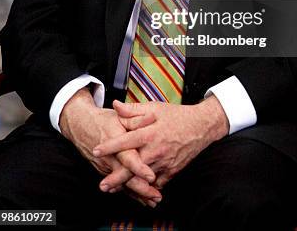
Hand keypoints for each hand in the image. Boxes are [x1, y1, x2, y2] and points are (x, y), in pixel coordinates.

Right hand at [59, 87, 160, 204]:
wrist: (80, 125)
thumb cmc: (103, 120)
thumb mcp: (120, 116)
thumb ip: (135, 118)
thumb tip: (152, 117)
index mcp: (115, 142)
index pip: (128, 157)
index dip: (139, 168)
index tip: (151, 176)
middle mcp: (109, 158)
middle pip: (125, 177)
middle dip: (141, 189)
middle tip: (156, 197)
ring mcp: (106, 167)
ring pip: (122, 184)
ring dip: (137, 194)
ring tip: (153, 201)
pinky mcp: (104, 171)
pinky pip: (118, 184)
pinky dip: (130, 192)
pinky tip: (142, 199)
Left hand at [93, 96, 228, 190]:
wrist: (201, 126)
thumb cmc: (176, 115)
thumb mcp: (155, 108)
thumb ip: (133, 110)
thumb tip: (115, 106)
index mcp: (150, 133)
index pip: (126, 141)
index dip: (110, 146)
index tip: (95, 150)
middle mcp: (156, 150)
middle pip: (132, 167)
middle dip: (116, 178)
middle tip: (102, 185)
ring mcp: (164, 162)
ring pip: (143, 178)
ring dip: (129, 185)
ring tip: (114, 190)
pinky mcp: (172, 171)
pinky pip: (157, 183)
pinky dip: (147, 188)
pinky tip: (137, 190)